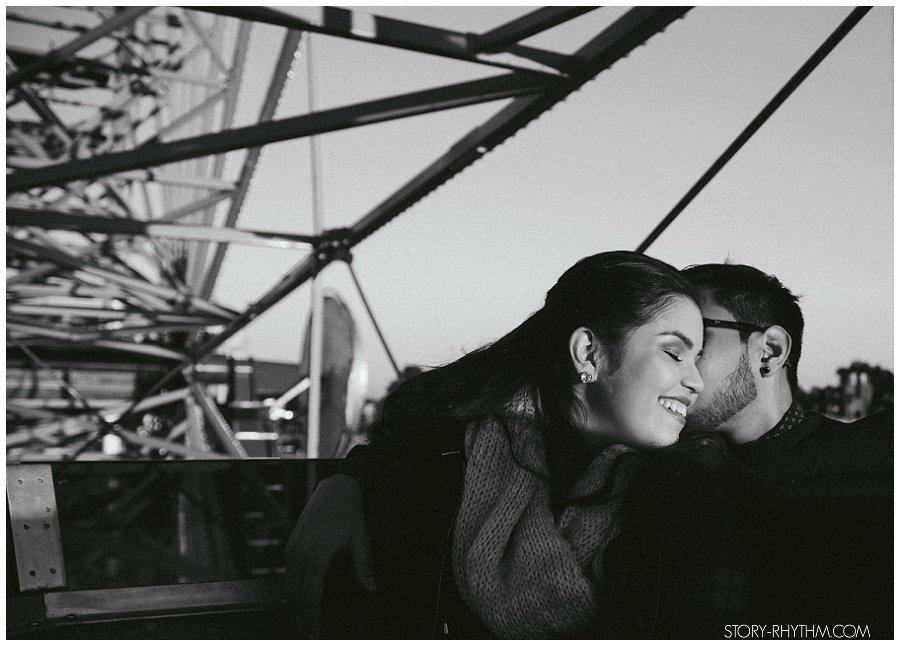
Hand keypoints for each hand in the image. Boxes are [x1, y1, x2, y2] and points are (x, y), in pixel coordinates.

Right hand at [284, 474, 375, 637]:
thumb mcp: (361, 536)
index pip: (311, 596)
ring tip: (302, 624)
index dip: (312, 617)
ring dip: (294, 607)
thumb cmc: (348, 512)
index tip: (315, 632)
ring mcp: (292, 550)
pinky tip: (298, 602)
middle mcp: (300, 554)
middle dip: (301, 618)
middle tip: (309, 634)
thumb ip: (364, 564)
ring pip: (288, 588)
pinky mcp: (290, 546)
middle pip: (295, 596)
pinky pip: (287, 576)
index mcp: (317, 555)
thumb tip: (371, 588)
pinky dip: (291, 592)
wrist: (334, 489)